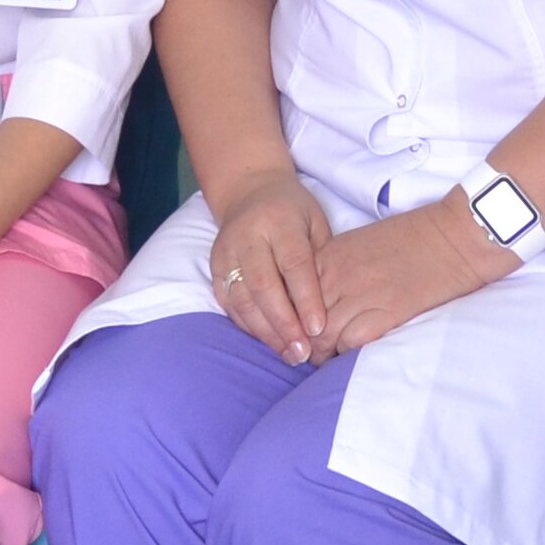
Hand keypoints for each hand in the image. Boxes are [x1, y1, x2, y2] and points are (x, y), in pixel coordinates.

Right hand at [205, 174, 335, 362]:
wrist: (248, 191)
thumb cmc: (292, 211)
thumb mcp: (315, 221)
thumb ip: (321, 258)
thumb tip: (331, 307)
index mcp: (279, 221)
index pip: (294, 264)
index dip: (306, 299)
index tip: (319, 329)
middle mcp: (248, 237)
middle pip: (264, 285)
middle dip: (284, 323)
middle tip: (303, 353)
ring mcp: (226, 253)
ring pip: (243, 299)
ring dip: (266, 332)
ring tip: (289, 354)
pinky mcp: (214, 267)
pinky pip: (228, 303)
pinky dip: (248, 326)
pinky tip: (268, 341)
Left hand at [309, 194, 514, 356]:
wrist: (452, 237)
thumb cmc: (412, 239)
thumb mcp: (358, 245)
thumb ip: (334, 269)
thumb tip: (320, 300)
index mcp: (328, 255)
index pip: (290, 295)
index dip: (290, 319)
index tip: (296, 332)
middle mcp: (336, 275)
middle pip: (300, 319)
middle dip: (301, 341)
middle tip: (308, 354)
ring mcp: (359, 294)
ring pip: (320, 336)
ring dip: (321, 354)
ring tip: (328, 362)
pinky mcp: (384, 313)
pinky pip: (349, 343)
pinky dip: (345, 355)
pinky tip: (350, 358)